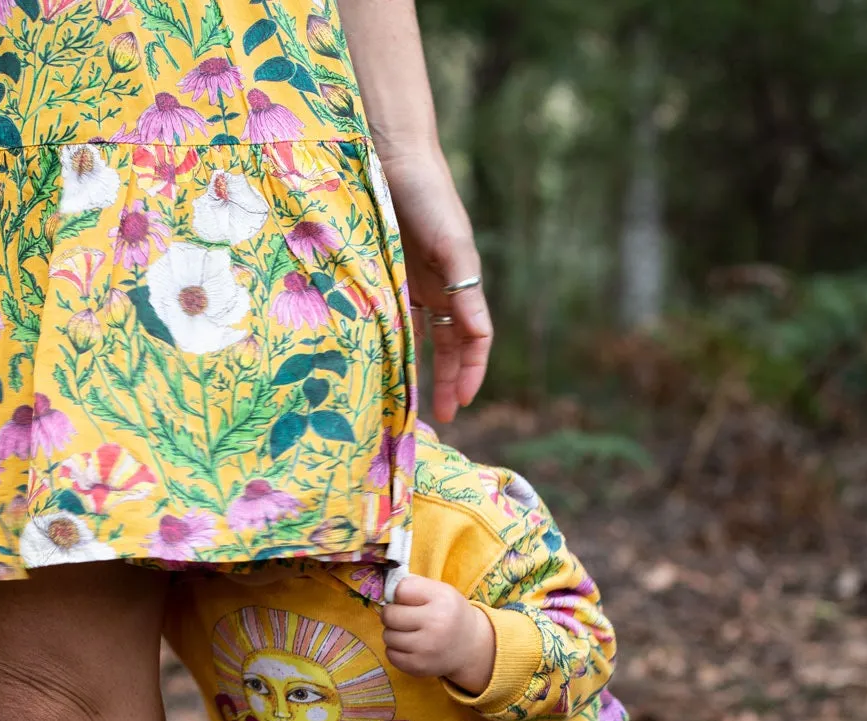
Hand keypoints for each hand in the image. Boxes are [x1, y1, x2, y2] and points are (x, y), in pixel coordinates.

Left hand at [379, 146, 491, 422]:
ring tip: (415, 399)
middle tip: (442, 415)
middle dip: (449, 380)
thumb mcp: (452, 245)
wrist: (393, 158)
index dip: (470, 372)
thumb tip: (481, 334)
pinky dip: (396, 340)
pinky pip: (396, 316)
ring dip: (424, 368)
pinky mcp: (389, 274)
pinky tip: (385, 362)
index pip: (474, 339)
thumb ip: (465, 288)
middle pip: (451, 345)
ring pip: (424, 336)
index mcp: (462, 282)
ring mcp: (415, 282)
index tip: (460, 403)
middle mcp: (442, 287)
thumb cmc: (430, 197)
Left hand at [381, 575, 494, 693]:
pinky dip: (396, 650)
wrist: (471, 645)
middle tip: (404, 617)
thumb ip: (414, 585)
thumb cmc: (449, 613)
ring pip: (387, 636)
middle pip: (390, 614)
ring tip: (409, 632)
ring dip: (393, 633)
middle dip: (392, 614)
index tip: (410, 600)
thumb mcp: (441, 591)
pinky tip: (410, 646)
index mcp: (442, 599)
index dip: (400, 594)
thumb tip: (385, 591)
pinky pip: (390, 655)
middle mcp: (436, 623)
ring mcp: (427, 648)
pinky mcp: (419, 666)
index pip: (400, 589)